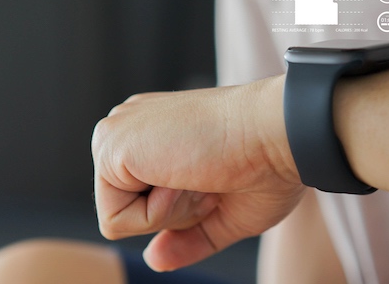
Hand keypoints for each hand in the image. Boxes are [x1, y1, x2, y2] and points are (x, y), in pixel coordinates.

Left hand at [92, 75, 305, 271]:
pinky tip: (182, 177)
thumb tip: (152, 260)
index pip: (138, 204)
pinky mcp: (109, 147)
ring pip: (117, 217)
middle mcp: (125, 128)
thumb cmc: (265, 165)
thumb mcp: (222, 214)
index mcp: (148, 134)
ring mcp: (114, 133)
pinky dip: (156, 214)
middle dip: (172, 214)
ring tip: (196, 175)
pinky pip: (114, 220)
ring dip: (167, 213)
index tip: (212, 179)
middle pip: (124, 211)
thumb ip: (184, 237)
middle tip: (207, 178)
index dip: (181, 212)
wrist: (279, 132)